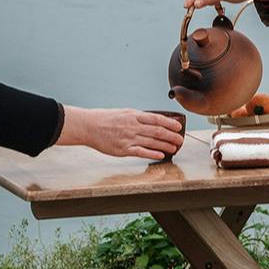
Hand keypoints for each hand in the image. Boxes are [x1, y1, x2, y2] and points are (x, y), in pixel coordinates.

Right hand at [61, 105, 187, 160]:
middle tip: (180, 139)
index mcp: (134, 116)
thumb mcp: (123, 113)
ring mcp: (129, 138)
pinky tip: (161, 155)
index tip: (179, 126)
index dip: (170, 123)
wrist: (89, 126)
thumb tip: (150, 121)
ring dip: (165, 145)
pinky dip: (153, 153)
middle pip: (158, 131)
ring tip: (174, 148)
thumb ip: (137, 118)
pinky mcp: (123, 149)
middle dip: (171, 136)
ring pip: (152, 142)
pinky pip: (141, 152)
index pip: (157, 119)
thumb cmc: (104, 119)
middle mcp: (133, 126)